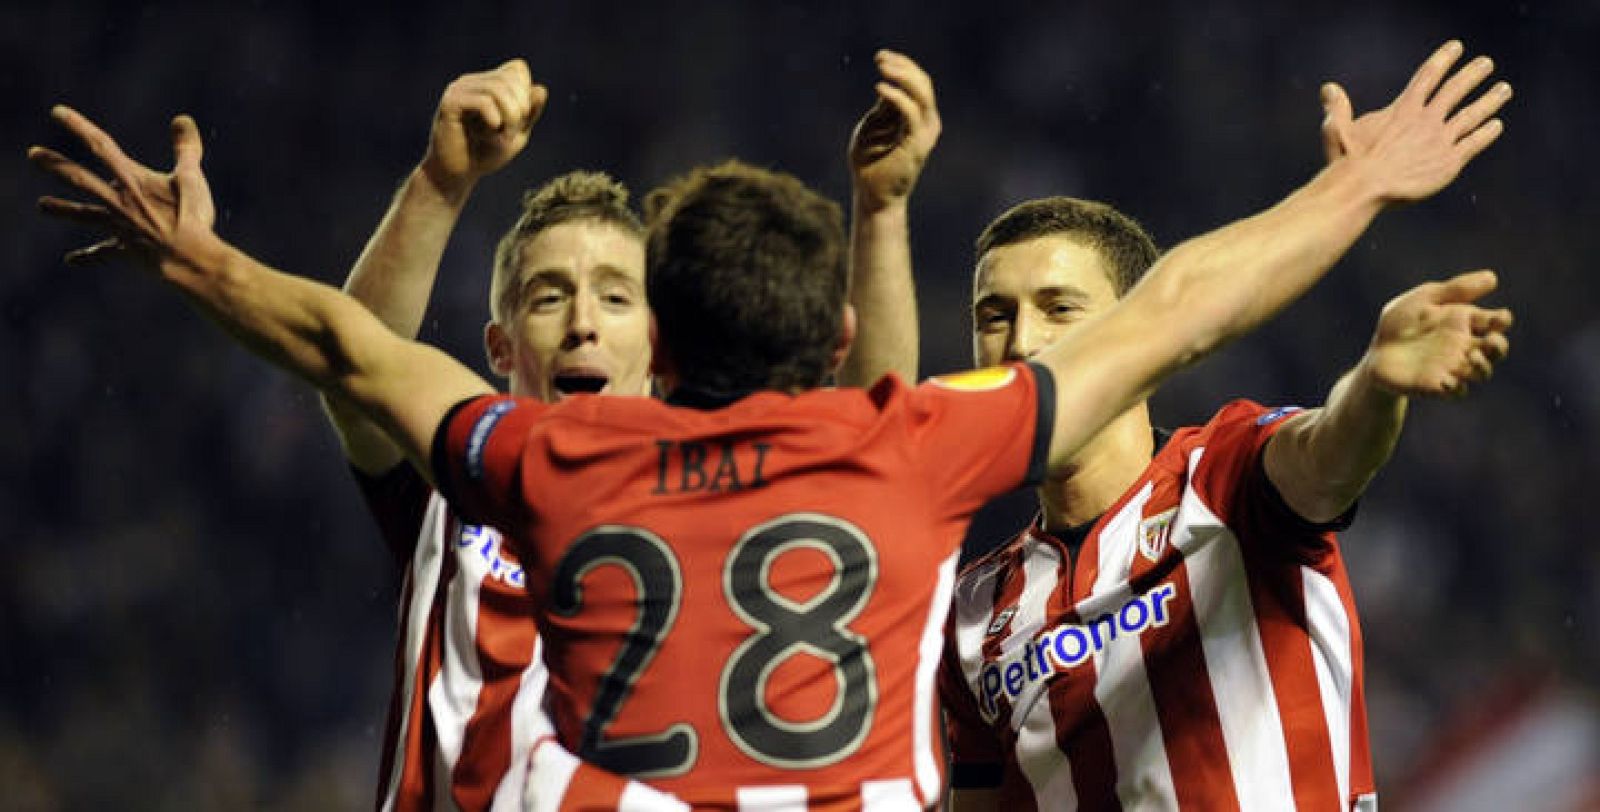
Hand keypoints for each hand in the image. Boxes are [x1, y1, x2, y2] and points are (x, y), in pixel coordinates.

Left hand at [30, 105, 216, 273]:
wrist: (188, 257)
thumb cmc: (191, 216)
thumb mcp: (192, 178)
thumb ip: (185, 148)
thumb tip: (182, 118)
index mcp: (133, 180)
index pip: (100, 146)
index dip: (78, 126)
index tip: (56, 112)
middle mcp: (119, 201)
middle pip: (80, 179)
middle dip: (56, 165)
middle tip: (32, 155)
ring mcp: (119, 226)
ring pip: (84, 214)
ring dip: (62, 209)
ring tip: (41, 205)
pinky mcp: (125, 249)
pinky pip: (102, 253)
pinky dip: (87, 257)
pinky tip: (71, 260)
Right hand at [420, 59, 547, 193]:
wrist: (457, 174)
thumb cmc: (485, 154)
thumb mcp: (517, 134)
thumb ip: (530, 113)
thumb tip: (541, 89)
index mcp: (488, 83)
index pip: (517, 69)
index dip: (526, 93)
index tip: (520, 119)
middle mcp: (473, 81)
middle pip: (511, 78)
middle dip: (520, 109)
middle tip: (512, 134)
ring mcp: (459, 89)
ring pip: (497, 89)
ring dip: (509, 117)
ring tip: (503, 137)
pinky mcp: (450, 103)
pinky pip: (482, 102)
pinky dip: (494, 120)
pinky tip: (488, 135)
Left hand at [848, 50, 940, 212]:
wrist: (872, 195)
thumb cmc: (869, 163)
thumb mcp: (873, 126)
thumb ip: (884, 108)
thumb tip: (887, 84)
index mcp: (918, 117)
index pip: (918, 82)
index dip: (901, 65)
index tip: (880, 56)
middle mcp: (927, 122)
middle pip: (923, 83)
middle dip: (903, 66)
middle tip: (880, 58)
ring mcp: (924, 133)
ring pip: (922, 94)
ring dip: (902, 76)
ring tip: (882, 68)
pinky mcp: (917, 143)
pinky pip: (911, 113)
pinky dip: (896, 97)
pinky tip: (880, 88)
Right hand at [1320, 40, 1510, 201]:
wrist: (1365, 188)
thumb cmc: (1349, 162)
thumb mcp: (1338, 131)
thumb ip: (1337, 109)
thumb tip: (1328, 88)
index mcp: (1403, 110)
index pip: (1427, 77)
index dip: (1442, 60)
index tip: (1456, 47)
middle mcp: (1426, 120)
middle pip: (1455, 90)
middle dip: (1472, 74)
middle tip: (1487, 63)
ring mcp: (1440, 140)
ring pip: (1471, 115)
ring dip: (1490, 100)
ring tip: (1504, 89)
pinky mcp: (1449, 162)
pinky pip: (1473, 143)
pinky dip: (1486, 133)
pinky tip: (1496, 125)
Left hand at [1363, 269, 1511, 397]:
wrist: (1376, 351)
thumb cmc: (1401, 323)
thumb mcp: (1424, 299)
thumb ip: (1455, 289)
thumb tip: (1492, 277)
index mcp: (1463, 322)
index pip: (1495, 322)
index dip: (1502, 320)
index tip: (1498, 318)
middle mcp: (1464, 346)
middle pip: (1496, 350)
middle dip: (1500, 346)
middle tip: (1491, 341)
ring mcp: (1453, 367)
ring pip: (1482, 372)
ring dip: (1483, 366)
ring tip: (1472, 356)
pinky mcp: (1437, 386)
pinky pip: (1457, 391)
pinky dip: (1457, 387)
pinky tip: (1446, 379)